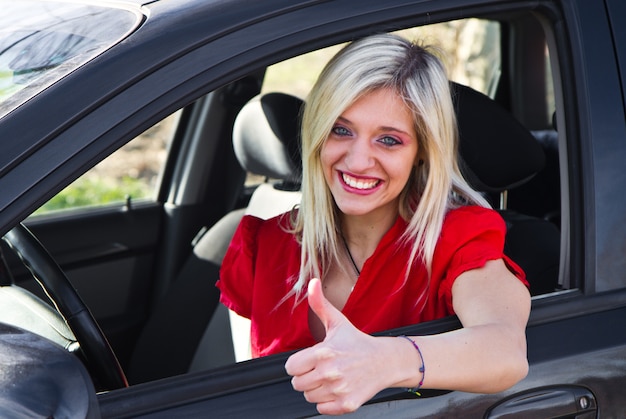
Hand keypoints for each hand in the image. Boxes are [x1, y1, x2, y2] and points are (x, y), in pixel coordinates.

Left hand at [284, 278, 394, 414]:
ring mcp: (339, 390)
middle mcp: (330, 373)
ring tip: (331, 378)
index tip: (310, 360)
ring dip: (317, 389)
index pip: (291, 367)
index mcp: (323, 352)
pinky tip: (338, 388)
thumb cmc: (357, 341)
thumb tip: (312, 282)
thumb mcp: (337, 322)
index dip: (298, 363)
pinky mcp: (347, 404)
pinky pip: (322, 409)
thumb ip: (320, 304)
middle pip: (298, 384)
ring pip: (309, 397)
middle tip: (322, 368)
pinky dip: (327, 402)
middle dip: (306, 376)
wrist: (385, 361)